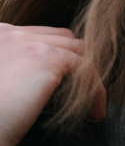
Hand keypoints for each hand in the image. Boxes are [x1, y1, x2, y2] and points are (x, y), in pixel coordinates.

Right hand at [0, 23, 105, 145]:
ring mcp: (28, 42)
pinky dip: (95, 90)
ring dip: (88, 78)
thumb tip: (48, 81)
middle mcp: (12, 33)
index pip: (43, 37)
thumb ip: (21, 72)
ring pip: (78, 51)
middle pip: (64, 39)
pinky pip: (85, 67)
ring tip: (91, 106)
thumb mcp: (4, 84)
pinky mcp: (46, 57)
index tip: (68, 87)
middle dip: (77, 65)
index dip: (60, 60)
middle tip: (83, 94)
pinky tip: (94, 112)